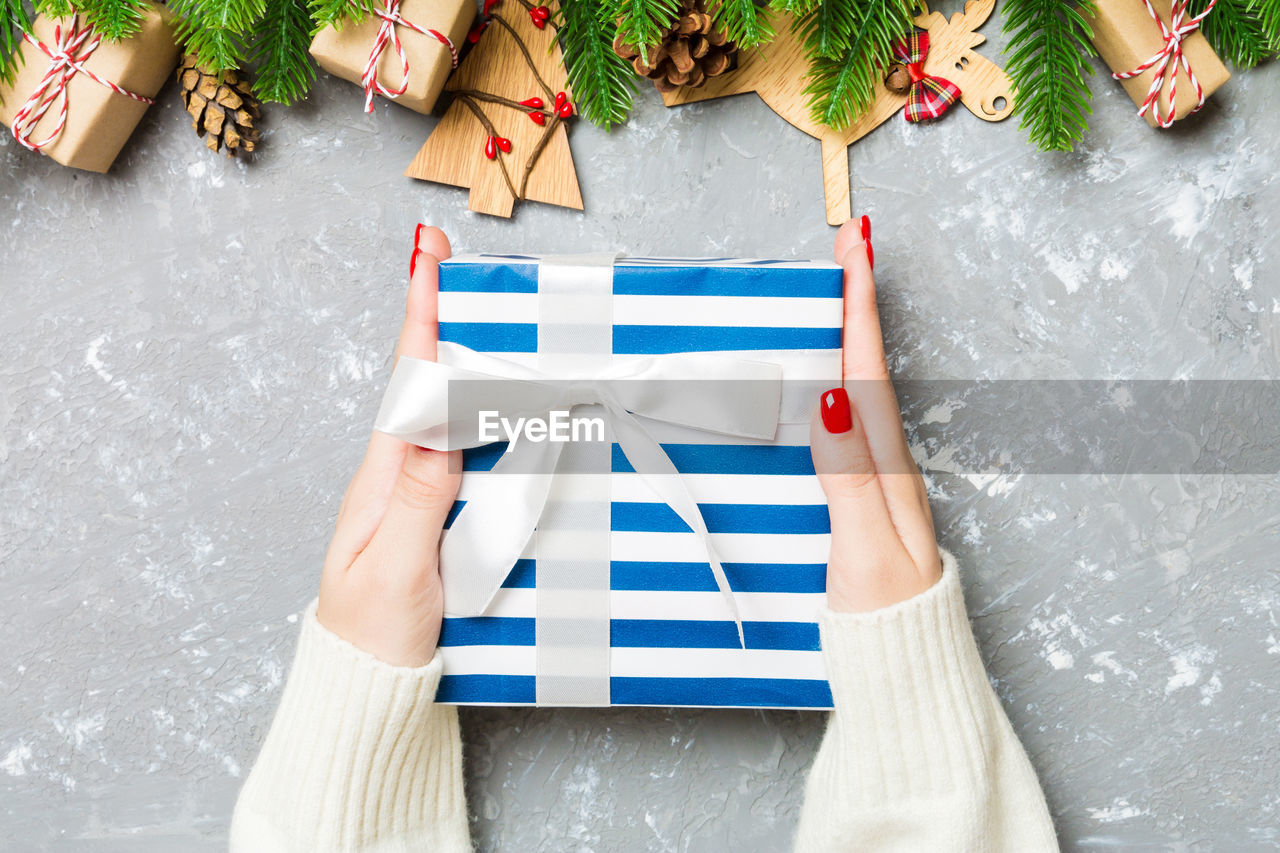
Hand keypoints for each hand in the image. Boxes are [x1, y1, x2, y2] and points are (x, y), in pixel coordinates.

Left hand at [315, 226, 460, 666]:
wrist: (367, 691)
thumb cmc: (374, 638)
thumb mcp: (396, 571)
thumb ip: (418, 500)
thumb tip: (436, 424)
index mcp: (383, 479)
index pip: (407, 385)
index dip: (421, 319)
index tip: (427, 256)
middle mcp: (400, 476)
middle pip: (426, 383)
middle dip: (442, 318)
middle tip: (455, 261)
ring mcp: (420, 496)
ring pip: (446, 413)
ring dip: (464, 358)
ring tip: (482, 309)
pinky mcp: (439, 518)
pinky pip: (463, 452)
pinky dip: (480, 413)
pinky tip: (497, 401)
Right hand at [810, 216, 942, 612]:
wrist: (903, 664)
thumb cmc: (885, 613)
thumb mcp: (865, 547)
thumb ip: (848, 475)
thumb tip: (833, 397)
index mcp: (887, 465)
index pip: (868, 369)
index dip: (860, 306)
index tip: (856, 245)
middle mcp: (885, 461)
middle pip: (868, 364)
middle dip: (858, 299)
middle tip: (850, 241)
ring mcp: (874, 477)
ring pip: (859, 387)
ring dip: (850, 332)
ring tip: (839, 286)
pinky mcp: (858, 495)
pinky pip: (846, 420)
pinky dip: (837, 379)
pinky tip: (823, 375)